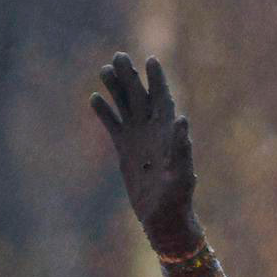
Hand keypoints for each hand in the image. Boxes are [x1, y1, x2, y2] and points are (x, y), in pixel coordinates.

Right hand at [90, 53, 200, 254]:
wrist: (163, 219)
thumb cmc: (178, 198)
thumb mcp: (182, 173)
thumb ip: (181, 147)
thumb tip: (181, 119)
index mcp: (168, 133)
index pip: (163, 99)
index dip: (157, 80)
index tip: (150, 60)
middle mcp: (153, 131)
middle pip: (141, 97)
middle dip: (131, 77)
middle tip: (119, 57)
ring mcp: (138, 139)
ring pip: (125, 107)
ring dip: (116, 89)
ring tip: (105, 69)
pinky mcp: (125, 150)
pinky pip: (113, 125)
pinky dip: (105, 113)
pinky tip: (94, 98)